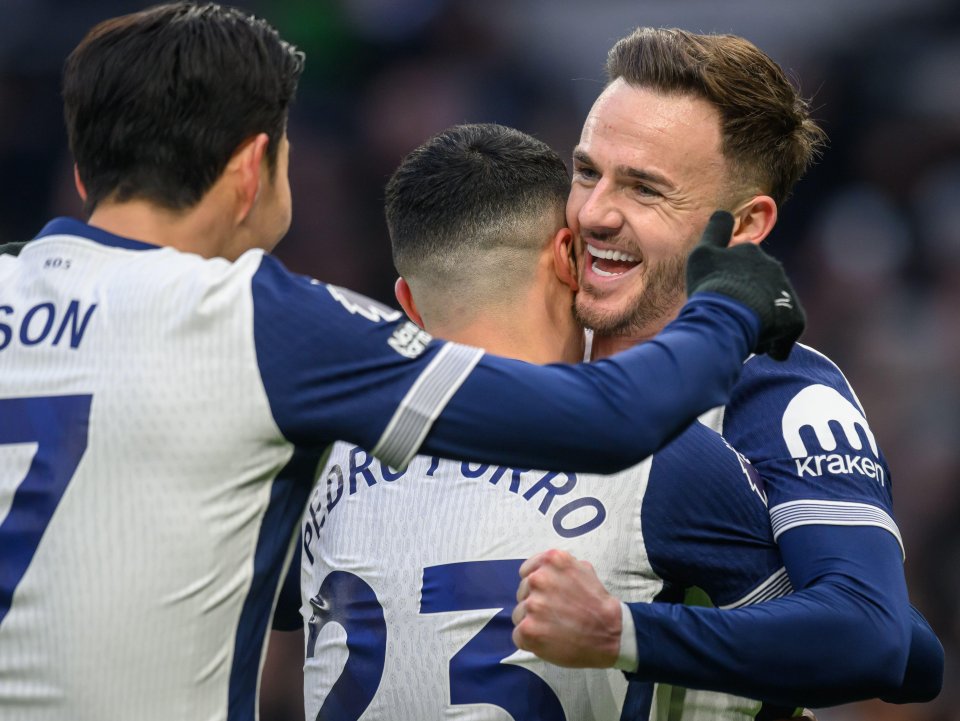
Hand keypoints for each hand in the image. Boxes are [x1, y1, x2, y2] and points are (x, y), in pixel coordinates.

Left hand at [511, 549, 621, 667]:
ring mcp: (532, 604)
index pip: (526, 572)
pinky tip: (549, 641)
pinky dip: (530, 641)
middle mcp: (538, 578)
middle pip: (522, 593)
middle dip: (535, 603)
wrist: (612, 634)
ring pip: (519, 614)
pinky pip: (518, 635)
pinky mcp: (528, 629)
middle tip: (555, 614)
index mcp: (551, 560)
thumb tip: (543, 570)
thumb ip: (560, 568)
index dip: (536, 586)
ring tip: (554, 628)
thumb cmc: (598, 603)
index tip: (548, 596)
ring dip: (532, 622)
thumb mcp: (583, 569)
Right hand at [686, 211, 805, 360]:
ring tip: (742, 335)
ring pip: (772, 309)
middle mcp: (773, 268)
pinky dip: (775, 342)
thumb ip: (715, 230)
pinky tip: (760, 349)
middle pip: (758, 288)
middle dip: (747, 301)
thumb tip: (724, 211)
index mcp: (750, 252)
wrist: (728, 315)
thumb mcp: (703, 252)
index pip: (741, 263)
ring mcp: (785, 293)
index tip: (720, 290)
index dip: (730, 277)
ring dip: (760, 322)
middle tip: (727, 316)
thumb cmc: (712, 284)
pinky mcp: (795, 319)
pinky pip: (785, 334)